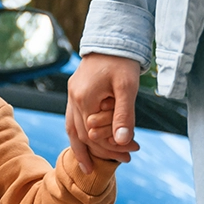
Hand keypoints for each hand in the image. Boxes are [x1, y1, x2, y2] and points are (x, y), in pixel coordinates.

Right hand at [67, 53, 142, 170]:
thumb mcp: (127, 88)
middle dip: (103, 150)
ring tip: (90, 166)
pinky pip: (72, 119)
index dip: (113, 147)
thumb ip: (124, 115)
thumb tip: (123, 141)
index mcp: (84, 99)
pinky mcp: (75, 92)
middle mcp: (73, 99)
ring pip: (72, 129)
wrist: (112, 37)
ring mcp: (71, 96)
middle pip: (83, 135)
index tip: (132, 152)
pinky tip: (87, 141)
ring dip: (82, 148)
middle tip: (125, 159)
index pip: (95, 135)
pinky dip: (78, 134)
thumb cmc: (122, 61)